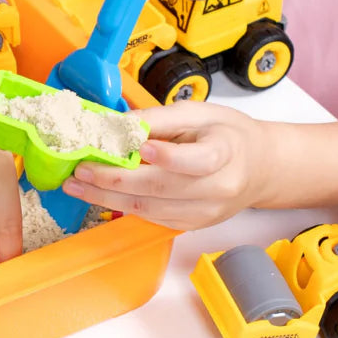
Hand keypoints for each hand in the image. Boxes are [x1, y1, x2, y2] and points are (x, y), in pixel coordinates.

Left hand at [61, 103, 273, 229]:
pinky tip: (98, 194)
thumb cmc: (228, 136)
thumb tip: (118, 122)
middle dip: (114, 180)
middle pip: (160, 189)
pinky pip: (150, 217)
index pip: (198, 160)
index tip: (141, 147)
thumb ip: (159, 118)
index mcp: (225, 153)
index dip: (169, 156)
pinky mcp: (191, 225)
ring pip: (149, 209)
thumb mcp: (200, 113)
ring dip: (107, 197)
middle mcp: (217, 188)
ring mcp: (204, 212)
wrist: (259, 168)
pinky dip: (121, 206)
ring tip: (78, 184)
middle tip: (81, 170)